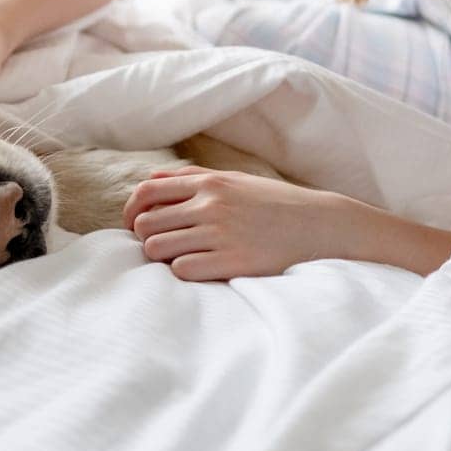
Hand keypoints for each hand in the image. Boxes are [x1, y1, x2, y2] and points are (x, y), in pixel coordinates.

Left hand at [122, 166, 367, 280]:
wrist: (319, 225)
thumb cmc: (274, 204)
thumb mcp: (235, 180)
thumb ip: (192, 178)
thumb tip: (151, 179)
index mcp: (209, 182)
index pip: (146, 192)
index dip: (131, 212)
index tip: (134, 226)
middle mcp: (210, 204)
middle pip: (146, 224)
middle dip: (146, 238)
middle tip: (161, 247)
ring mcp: (220, 233)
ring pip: (157, 249)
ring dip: (162, 257)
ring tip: (180, 258)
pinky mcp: (232, 262)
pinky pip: (182, 270)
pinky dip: (183, 272)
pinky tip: (199, 269)